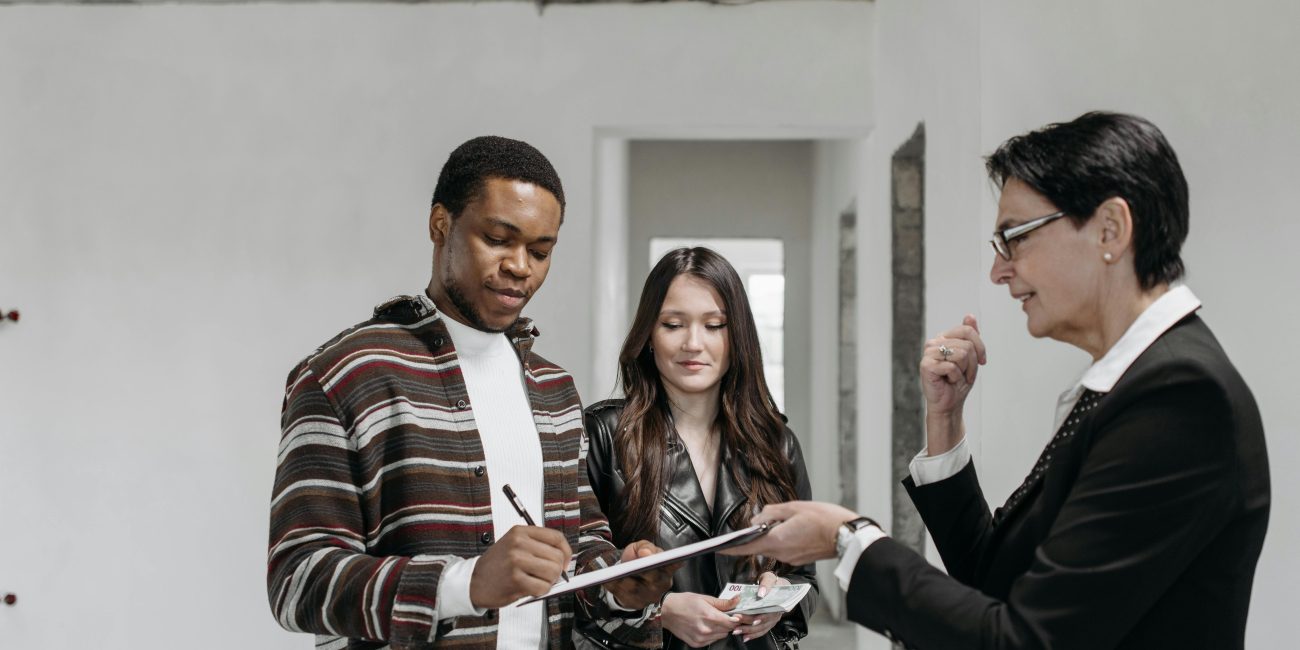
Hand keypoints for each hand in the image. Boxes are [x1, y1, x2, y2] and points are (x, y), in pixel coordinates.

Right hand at [469, 525, 570, 608]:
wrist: (473, 581)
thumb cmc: (496, 565)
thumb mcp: (514, 544)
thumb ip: (537, 546)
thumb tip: (564, 558)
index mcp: (521, 532)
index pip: (556, 537)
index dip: (566, 552)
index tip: (565, 561)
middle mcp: (519, 543)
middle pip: (557, 557)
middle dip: (557, 570)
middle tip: (547, 576)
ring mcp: (517, 561)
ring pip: (553, 572)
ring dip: (549, 582)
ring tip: (537, 581)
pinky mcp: (516, 580)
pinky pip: (543, 587)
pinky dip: (541, 591)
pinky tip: (530, 588)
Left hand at [603, 540, 676, 609]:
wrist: (631, 574)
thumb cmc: (640, 558)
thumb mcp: (643, 547)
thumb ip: (646, 547)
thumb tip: (645, 553)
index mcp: (667, 570)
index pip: (671, 566)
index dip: (669, 563)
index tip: (652, 555)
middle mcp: (660, 586)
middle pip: (652, 579)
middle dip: (643, 571)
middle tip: (634, 565)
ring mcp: (647, 597)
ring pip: (635, 588)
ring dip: (624, 580)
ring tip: (614, 573)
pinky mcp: (633, 603)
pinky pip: (621, 595)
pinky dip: (613, 587)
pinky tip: (606, 580)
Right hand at [661, 592, 740, 647]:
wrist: (666, 611)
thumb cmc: (684, 602)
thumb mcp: (704, 598)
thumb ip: (723, 603)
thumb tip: (737, 600)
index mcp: (710, 616)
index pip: (732, 622)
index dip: (735, 618)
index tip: (734, 615)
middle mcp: (706, 629)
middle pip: (728, 630)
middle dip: (727, 623)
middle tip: (721, 616)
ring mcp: (701, 638)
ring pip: (721, 636)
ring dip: (720, 629)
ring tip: (710, 620)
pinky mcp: (696, 644)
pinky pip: (712, 641)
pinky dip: (712, 635)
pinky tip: (704, 627)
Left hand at [721, 501, 857, 564]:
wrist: (847, 536)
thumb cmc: (823, 519)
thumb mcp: (794, 507)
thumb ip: (771, 512)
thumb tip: (757, 518)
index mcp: (776, 541)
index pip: (746, 547)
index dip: (730, 548)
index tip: (717, 547)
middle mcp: (781, 554)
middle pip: (760, 544)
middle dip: (758, 533)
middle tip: (764, 518)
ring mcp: (791, 558)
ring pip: (774, 545)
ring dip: (775, 534)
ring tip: (790, 518)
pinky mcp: (801, 558)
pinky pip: (786, 548)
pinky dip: (785, 538)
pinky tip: (798, 528)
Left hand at [732, 572, 788, 641]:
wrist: (775, 585)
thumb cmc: (772, 582)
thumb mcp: (769, 578)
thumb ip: (766, 584)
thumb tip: (761, 593)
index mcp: (778, 603)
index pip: (770, 613)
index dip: (761, 618)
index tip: (752, 621)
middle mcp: (776, 613)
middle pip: (763, 622)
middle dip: (749, 624)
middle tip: (736, 622)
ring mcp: (772, 619)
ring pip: (761, 628)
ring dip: (748, 631)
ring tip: (737, 631)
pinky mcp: (767, 622)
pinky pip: (761, 630)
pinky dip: (753, 634)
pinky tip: (744, 636)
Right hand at [920, 314, 986, 415]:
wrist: (949, 404)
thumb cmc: (957, 382)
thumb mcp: (970, 357)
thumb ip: (970, 336)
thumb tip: (969, 315)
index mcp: (943, 337)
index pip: (967, 330)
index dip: (980, 346)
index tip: (982, 361)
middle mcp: (934, 342)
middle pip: (967, 345)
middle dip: (973, 364)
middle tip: (966, 374)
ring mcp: (928, 353)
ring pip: (962, 354)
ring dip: (966, 371)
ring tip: (957, 378)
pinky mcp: (926, 366)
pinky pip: (952, 367)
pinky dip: (956, 377)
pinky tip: (949, 382)